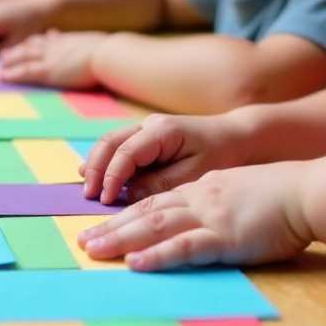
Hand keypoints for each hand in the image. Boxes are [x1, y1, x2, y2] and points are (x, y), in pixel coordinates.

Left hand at [0, 30, 105, 88]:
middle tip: (5, 55)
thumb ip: (91, 45)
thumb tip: (97, 44)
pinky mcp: (49, 71)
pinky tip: (4, 76)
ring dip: (10, 61)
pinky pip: (25, 72)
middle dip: (17, 51)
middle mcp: (55, 47)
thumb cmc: (109, 52)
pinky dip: (13, 73)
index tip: (28, 44)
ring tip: (0, 66)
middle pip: (31, 47)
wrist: (107, 53)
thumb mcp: (97, 44)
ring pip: (24, 57)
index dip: (36, 43)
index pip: (48, 40)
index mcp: (67, 41)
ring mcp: (50, 58)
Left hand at [77, 162, 313, 270]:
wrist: (308, 190)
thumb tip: (206, 219)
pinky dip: (157, 256)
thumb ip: (220, 203)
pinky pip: (185, 248)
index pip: (155, 201)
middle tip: (82, 242)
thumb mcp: (241, 191)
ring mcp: (210, 218)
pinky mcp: (226, 238)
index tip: (100, 226)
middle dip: (111, 228)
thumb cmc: (283, 194)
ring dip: (121, 239)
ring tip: (93, 251)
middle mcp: (199, 200)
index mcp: (203, 190)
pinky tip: (135, 264)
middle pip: (146, 212)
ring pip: (156, 227)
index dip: (124, 214)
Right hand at [80, 112, 250, 203]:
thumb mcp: (196, 173)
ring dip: (97, 164)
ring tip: (88, 188)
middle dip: (96, 168)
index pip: (126, 152)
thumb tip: (131, 194)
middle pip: (109, 142)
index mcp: (162, 131)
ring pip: (110, 142)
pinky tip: (98, 179)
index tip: (105, 200)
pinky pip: (119, 148)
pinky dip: (107, 162)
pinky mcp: (147, 138)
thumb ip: (162, 183)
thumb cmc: (222, 154)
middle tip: (88, 195)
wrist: (238, 137)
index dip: (112, 177)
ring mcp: (146, 128)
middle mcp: (149, 125)